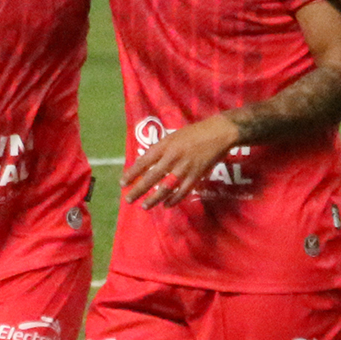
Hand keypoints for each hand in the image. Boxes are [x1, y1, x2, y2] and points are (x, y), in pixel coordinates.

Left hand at [122, 113, 241, 207]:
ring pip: (166, 187)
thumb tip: (145, 163)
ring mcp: (184, 168)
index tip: (122, 183)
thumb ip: (160, 150)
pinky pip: (182, 191)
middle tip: (128, 199)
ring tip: (145, 206)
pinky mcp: (196, 176)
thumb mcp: (172, 137)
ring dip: (154, 198)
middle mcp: (172, 158)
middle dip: (139, 190)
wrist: (218, 133)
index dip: (132, 173)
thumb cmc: (194, 133)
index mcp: (164, 146)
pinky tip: (166, 205)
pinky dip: (174, 200)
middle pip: (152, 177)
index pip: (144, 162)